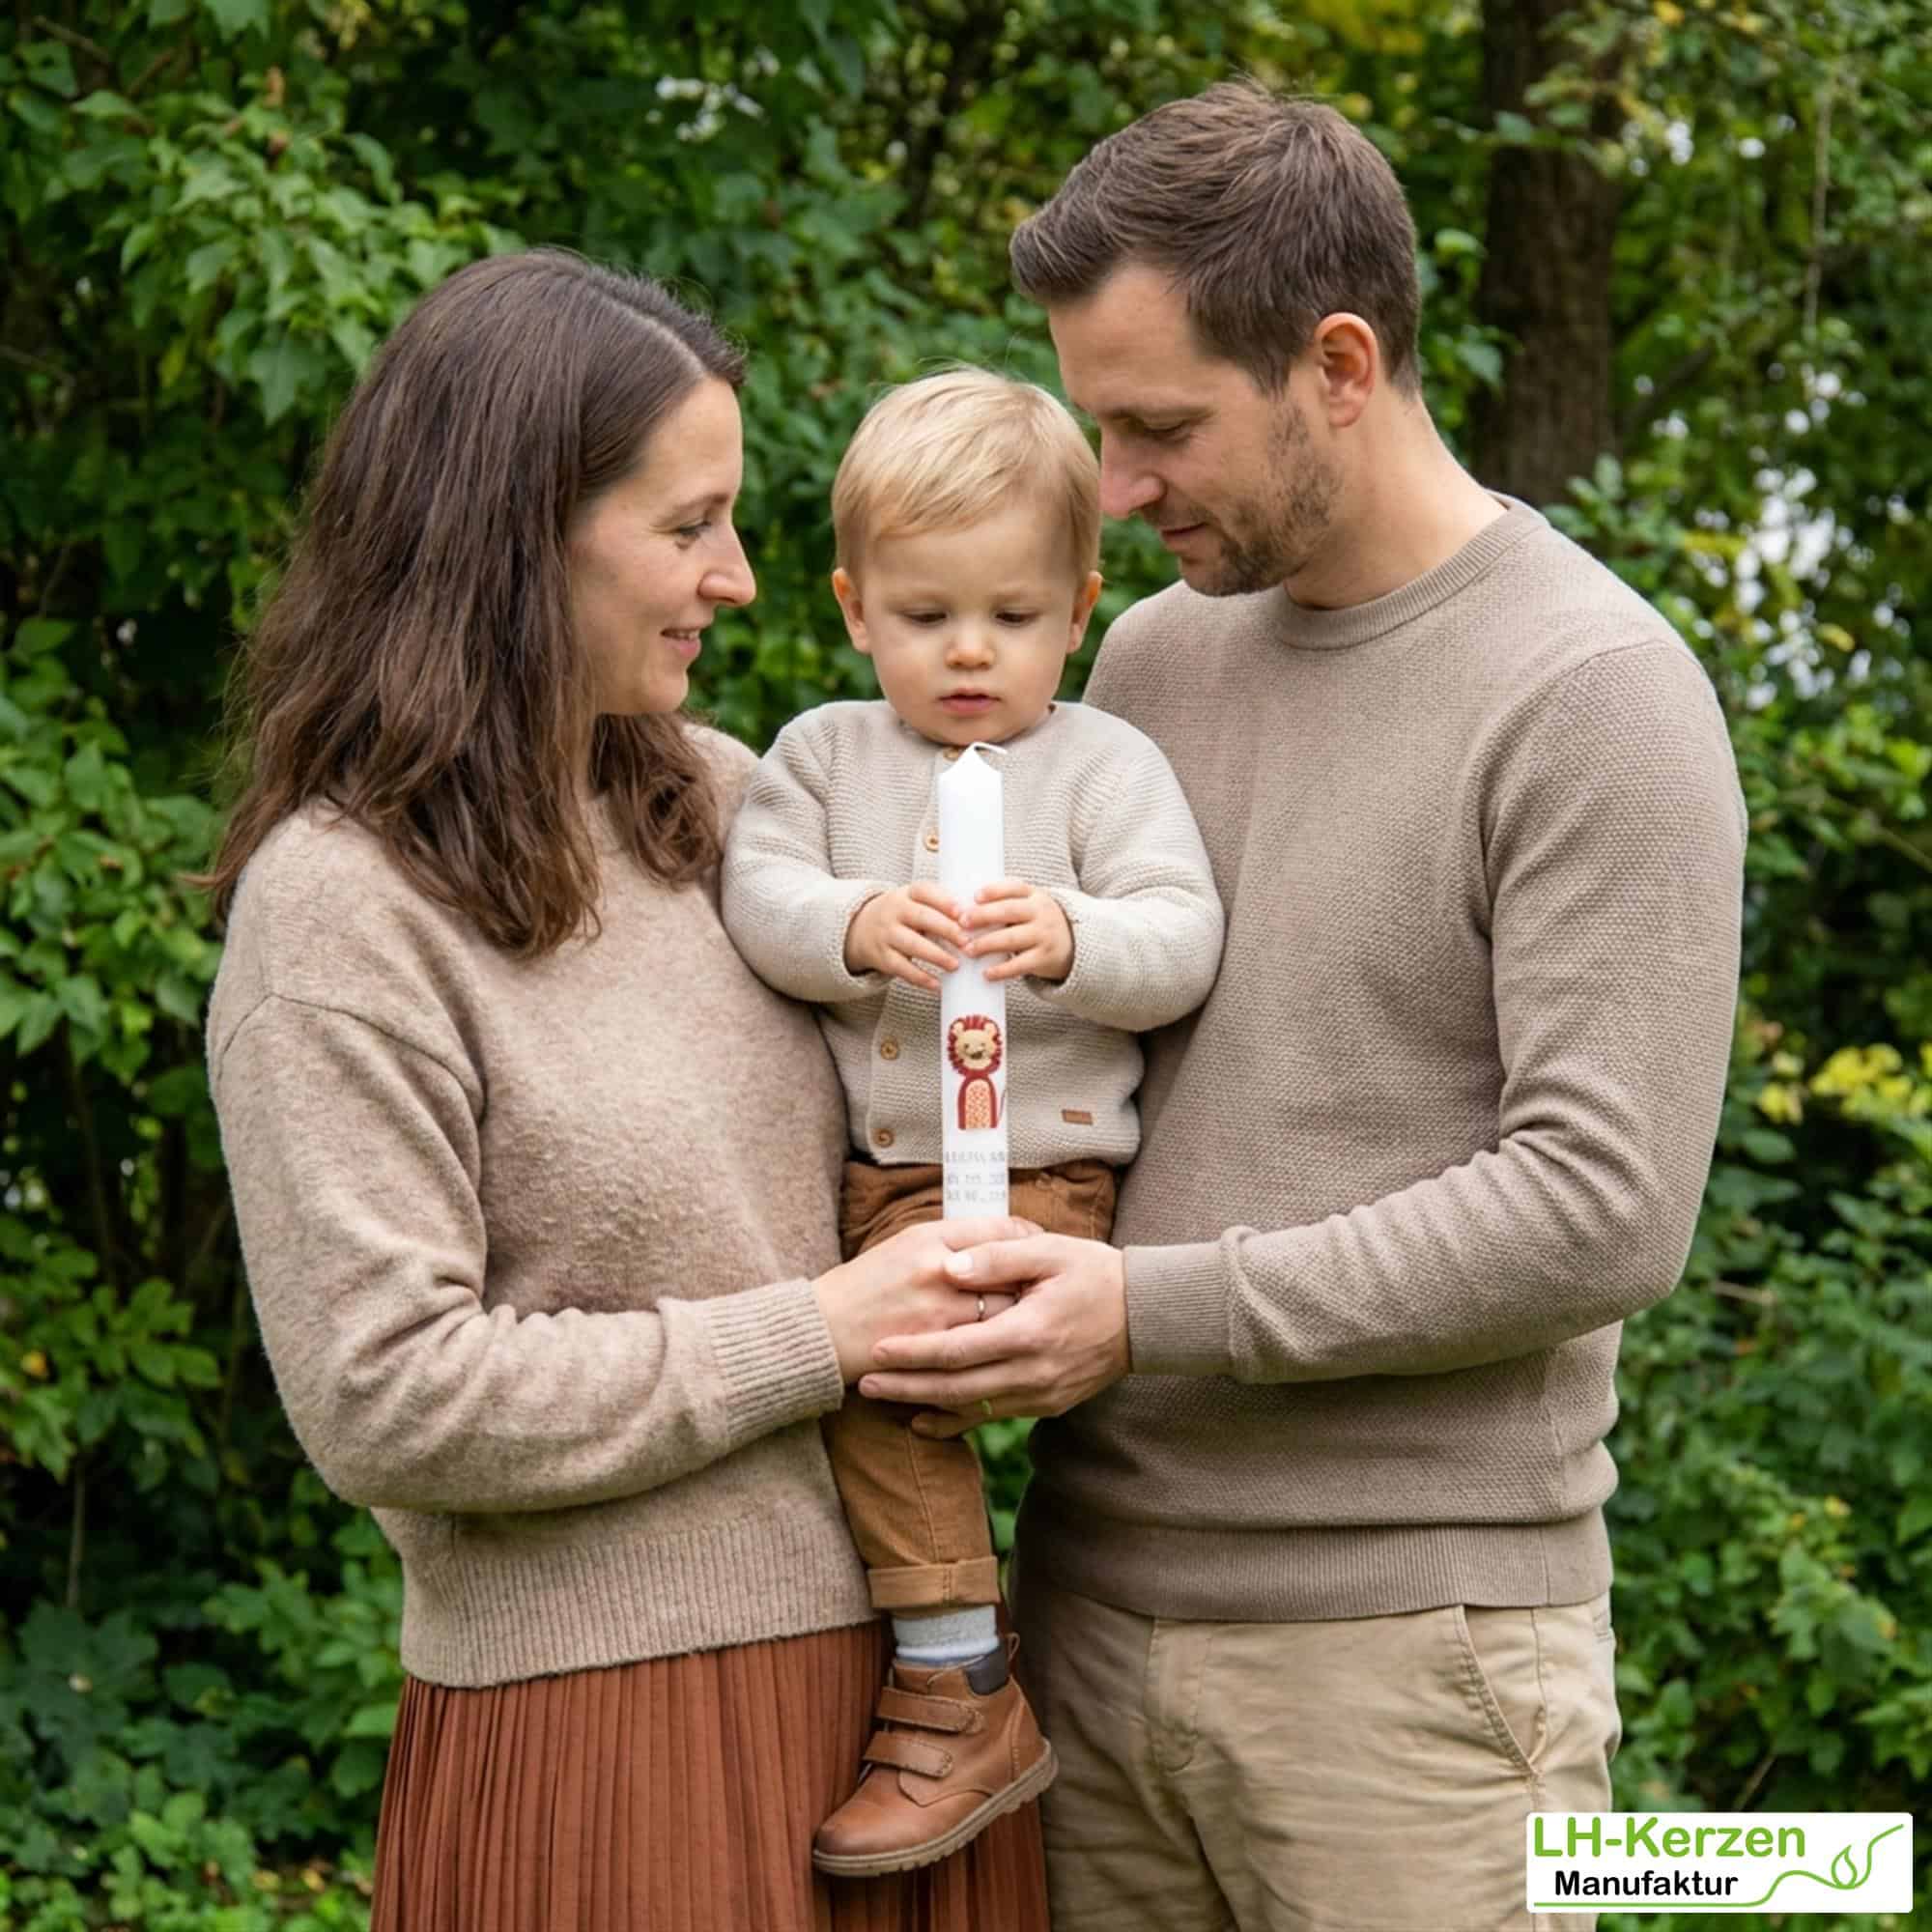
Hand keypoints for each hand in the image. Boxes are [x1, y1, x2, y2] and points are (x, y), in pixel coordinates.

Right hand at [812, 1216, 1032, 1383]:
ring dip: (1023, 1315)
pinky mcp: (936, 1347)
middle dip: (1032, 1280)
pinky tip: (1009, 1346)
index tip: (1038, 1243)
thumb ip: (950, 1241)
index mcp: (930, 1237)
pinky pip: (984, 1345)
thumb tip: (997, 1238)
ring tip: (1033, 1316)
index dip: (1026, 1236)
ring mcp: (939, 1311)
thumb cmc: (864, 1284)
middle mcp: (939, 1269)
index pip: (998, 1229)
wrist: (824, 1329)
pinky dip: (1002, 1345)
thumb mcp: (903, 1245)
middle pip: (1009, 1270)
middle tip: (1047, 1284)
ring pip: (1004, 1311)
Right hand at [845, 883, 967, 991]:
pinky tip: (937, 985)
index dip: (944, 901)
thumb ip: (940, 907)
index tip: (963, 913)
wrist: (861, 928)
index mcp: (907, 893)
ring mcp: (886, 934)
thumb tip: (979, 920)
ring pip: (912, 945)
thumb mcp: (915, 902)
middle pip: (921, 917)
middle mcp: (894, 911)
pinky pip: (902, 968)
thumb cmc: (904, 915)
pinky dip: (920, 978)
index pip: (925, 891)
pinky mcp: (882, 957)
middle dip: (946, 930)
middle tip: (967, 942)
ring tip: (956, 965)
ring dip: (936, 956)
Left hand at [858, 1233, 1128, 1432]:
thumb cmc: (1094, 1273)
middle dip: (906, 1387)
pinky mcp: (1047, 1404)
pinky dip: (958, 1419)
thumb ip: (997, 1257)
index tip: (878, 1349)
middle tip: (864, 1384)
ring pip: (972, 1408)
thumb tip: (948, 1268)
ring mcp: (1042, 1394)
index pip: (958, 1349)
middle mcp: (1033, 1372)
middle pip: (956, 1387)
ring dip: (926, 1405)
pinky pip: (994, 1415)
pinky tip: (927, 1420)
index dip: (914, 1352)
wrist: (1145, 1315)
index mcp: (1030, 1331)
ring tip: (886, 1400)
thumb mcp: (1049, 1251)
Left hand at [962, 879, 1073, 983]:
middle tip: (962, 922)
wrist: (1073, 944)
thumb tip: (962, 908)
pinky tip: (986, 973)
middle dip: (983, 916)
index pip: (1014, 887)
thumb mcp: (1030, 905)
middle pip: (1010, 911)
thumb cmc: (1037, 922)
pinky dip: (1001, 970)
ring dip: (987, 944)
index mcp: (1034, 895)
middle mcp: (1041, 913)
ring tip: (968, 950)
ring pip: (1012, 939)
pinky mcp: (1044, 958)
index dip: (994, 891)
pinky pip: (1020, 964)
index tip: (975, 896)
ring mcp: (1044, 935)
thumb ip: (1005, 903)